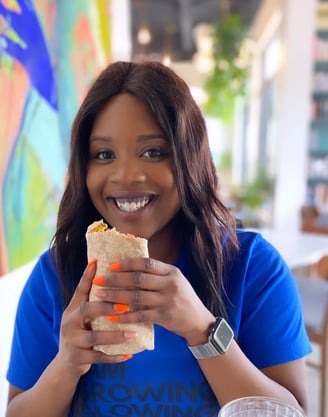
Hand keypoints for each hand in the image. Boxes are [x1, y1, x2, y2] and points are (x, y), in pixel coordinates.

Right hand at [56, 260, 136, 378]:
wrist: (65, 364)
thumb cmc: (80, 332)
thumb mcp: (81, 314)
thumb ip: (90, 295)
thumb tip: (98, 265)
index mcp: (72, 309)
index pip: (80, 290)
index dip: (88, 277)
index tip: (98, 263)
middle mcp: (69, 323)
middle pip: (86, 310)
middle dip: (106, 307)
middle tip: (126, 305)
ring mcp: (72, 342)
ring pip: (94, 338)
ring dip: (115, 336)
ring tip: (133, 333)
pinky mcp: (77, 359)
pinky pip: (98, 358)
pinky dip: (114, 357)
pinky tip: (129, 354)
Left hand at [93, 258, 215, 345]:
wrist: (199, 321)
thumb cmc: (182, 299)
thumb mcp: (175, 281)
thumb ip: (157, 275)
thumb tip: (130, 267)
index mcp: (171, 272)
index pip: (146, 263)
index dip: (127, 263)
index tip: (111, 266)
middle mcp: (170, 284)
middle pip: (138, 279)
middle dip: (116, 279)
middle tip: (100, 280)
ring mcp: (168, 300)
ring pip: (136, 296)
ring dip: (115, 296)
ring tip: (100, 296)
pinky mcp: (165, 316)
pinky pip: (140, 315)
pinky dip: (125, 316)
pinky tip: (112, 316)